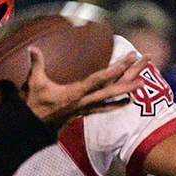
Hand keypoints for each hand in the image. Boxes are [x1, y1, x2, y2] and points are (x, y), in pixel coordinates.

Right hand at [23, 48, 146, 126]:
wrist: (31, 127)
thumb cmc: (33, 104)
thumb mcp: (33, 83)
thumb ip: (36, 64)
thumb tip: (33, 48)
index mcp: (75, 93)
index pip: (99, 80)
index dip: (115, 69)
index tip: (128, 59)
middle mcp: (84, 102)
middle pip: (112, 89)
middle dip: (129, 77)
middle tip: (144, 66)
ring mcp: (85, 108)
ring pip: (111, 99)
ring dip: (127, 90)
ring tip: (142, 82)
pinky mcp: (83, 112)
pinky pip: (105, 108)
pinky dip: (117, 104)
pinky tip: (128, 101)